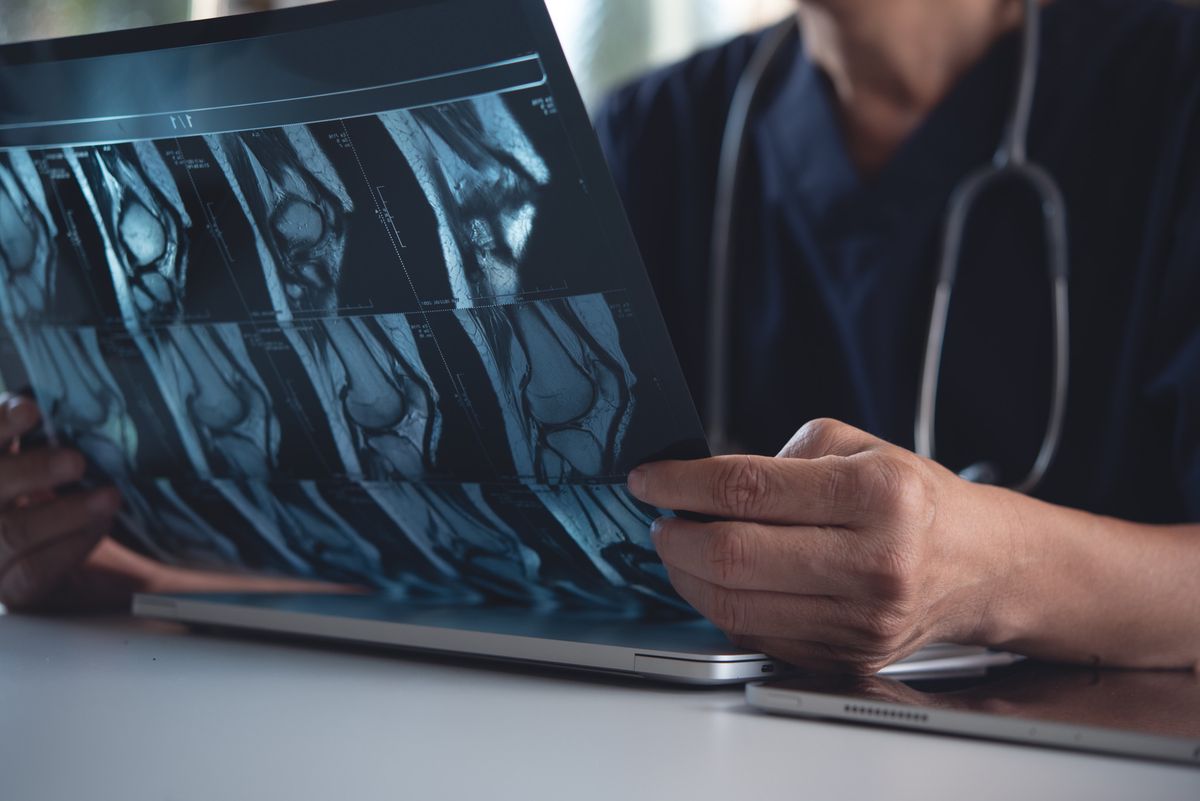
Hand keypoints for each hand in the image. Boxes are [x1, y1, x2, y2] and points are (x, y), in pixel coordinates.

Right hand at [0, 394, 122, 609]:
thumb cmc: (49, 494)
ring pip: (13, 532)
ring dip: (63, 513)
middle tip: (76, 460)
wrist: (68, 559)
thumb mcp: (33, 460)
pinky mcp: (12, 588)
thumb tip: (53, 402)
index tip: (31, 408)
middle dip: (32, 470)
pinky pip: (36, 569)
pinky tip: (101, 526)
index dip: (0, 424)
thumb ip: (32, 434)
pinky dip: (72, 544)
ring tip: (108, 497)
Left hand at [627, 419, 1014, 673]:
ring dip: (689, 577)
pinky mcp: (848, 656)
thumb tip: (697, 486)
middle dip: (676, 538)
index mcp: (876, 495)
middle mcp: (875, 563)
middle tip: (661, 521)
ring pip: (737, 607)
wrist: (977, 564)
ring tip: (684, 549)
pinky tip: (719, 581)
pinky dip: (723, 607)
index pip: (748, 490)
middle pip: (735, 558)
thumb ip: (774, 458)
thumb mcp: (855, 447)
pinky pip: (758, 636)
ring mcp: (862, 620)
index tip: (648, 481)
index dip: (682, 485)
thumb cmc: (911, 500)